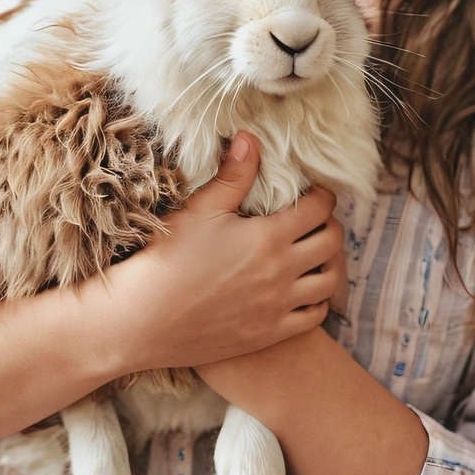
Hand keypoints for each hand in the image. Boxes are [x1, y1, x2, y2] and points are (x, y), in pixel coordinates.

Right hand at [108, 132, 344, 372]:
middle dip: (330, 225)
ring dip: (329, 263)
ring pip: (329, 282)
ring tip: (315, 253)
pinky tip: (304, 290)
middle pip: (332, 243)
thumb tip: (250, 138)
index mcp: (268, 238)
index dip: (323, 196)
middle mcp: (281, 274)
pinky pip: (313, 319)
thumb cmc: (168, 258)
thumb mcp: (201, 209)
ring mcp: (277, 308)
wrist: (142, 319)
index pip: (319, 209)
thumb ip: (233, 175)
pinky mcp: (268, 335)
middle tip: (316, 219)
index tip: (315, 192)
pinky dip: (318, 302)